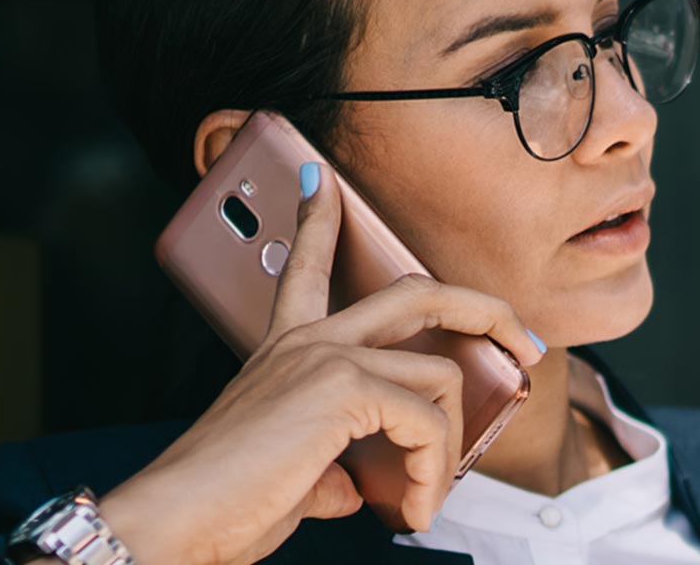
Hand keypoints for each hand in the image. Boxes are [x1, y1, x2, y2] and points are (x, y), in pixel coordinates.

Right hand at [95, 162, 546, 564]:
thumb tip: (360, 487)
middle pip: (418, 292)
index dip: (319, 219)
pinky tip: (412, 509)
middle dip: (484, 309)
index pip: (306, 267)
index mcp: (285, 350)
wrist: (179, 518)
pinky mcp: (342, 387)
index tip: (321, 181)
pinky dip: (433, 472)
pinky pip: (426, 420)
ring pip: (440, 372)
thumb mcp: (293, 472)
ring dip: (451, 444)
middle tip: (520, 342)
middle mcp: (306, 341)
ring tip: (425, 498)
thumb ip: (334, 466)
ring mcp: (326, 356)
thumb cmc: (225, 502)